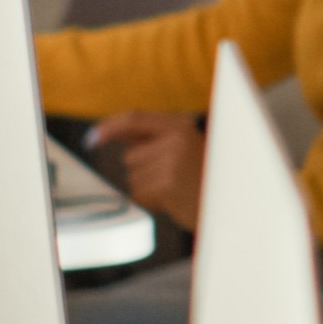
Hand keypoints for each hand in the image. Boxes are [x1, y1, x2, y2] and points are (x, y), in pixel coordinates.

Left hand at [87, 109, 205, 225]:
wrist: (230, 205)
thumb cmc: (202, 179)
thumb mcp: (181, 148)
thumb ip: (150, 139)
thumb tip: (107, 132)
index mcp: (179, 125)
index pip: (134, 118)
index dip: (110, 127)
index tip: (92, 138)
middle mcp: (176, 139)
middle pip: (130, 157)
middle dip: (144, 172)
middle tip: (173, 179)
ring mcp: (172, 160)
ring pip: (134, 177)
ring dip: (149, 188)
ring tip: (175, 189)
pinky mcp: (167, 183)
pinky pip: (140, 194)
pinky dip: (152, 201)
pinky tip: (173, 200)